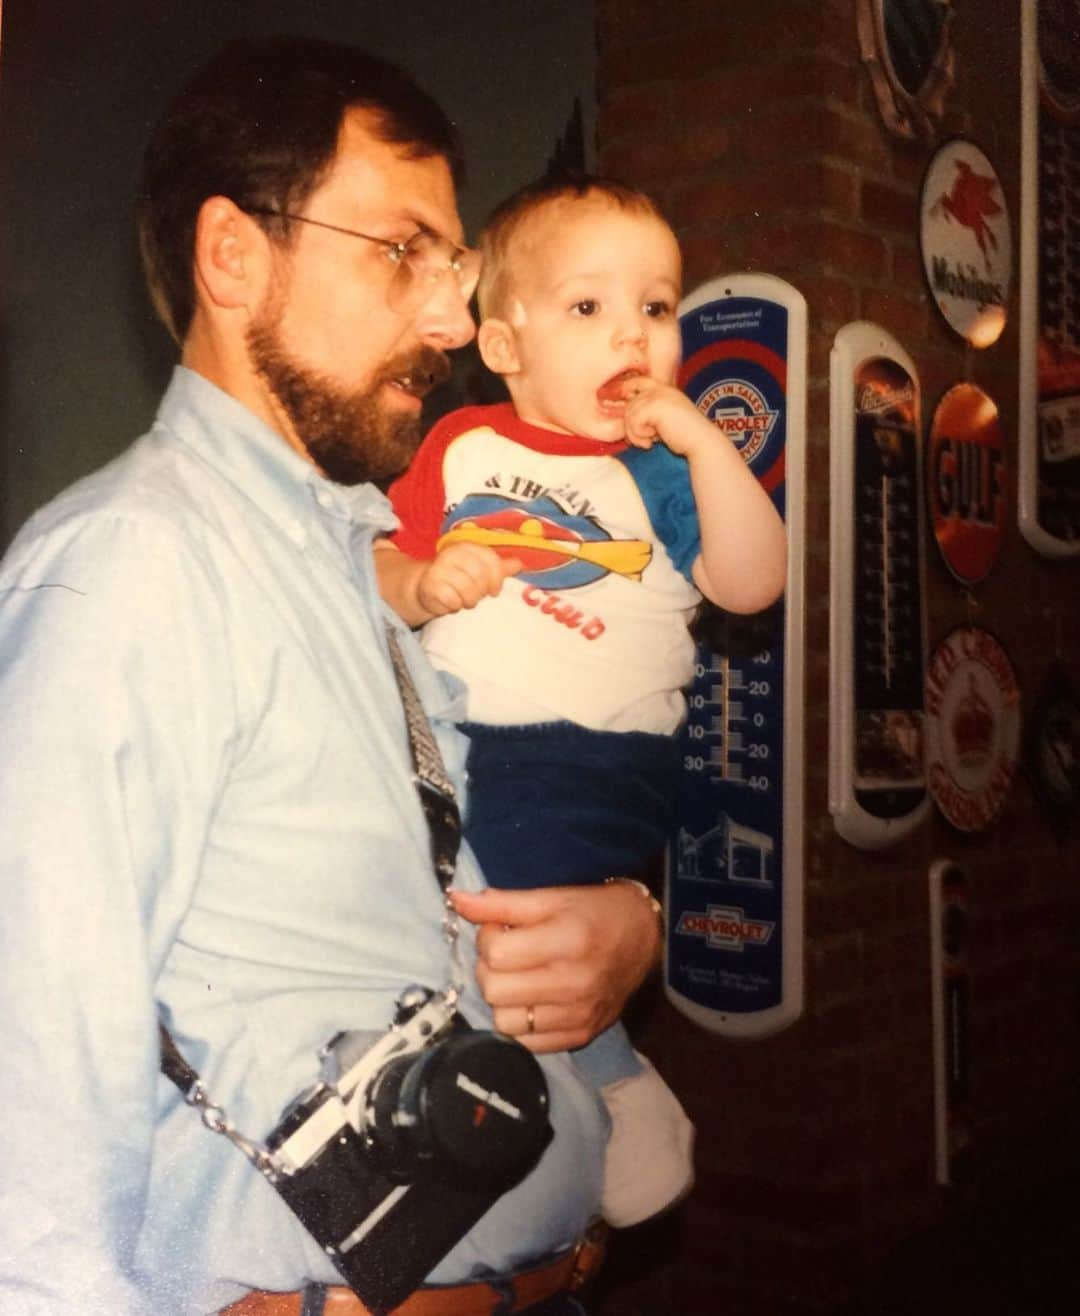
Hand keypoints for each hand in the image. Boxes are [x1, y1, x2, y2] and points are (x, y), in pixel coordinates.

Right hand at [416, 541, 520, 616]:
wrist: (426, 588)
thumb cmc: (458, 579)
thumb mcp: (479, 571)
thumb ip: (499, 568)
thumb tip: (520, 564)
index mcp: (467, 547)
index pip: (491, 560)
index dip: (497, 578)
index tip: (494, 590)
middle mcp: (452, 554)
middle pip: (480, 576)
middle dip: (481, 591)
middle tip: (476, 596)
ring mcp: (439, 569)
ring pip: (467, 590)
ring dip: (469, 601)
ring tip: (463, 600)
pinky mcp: (430, 586)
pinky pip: (452, 600)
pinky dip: (455, 606)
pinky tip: (451, 603)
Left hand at [449, 883, 661, 1053]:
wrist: (645, 938)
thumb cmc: (594, 912)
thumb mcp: (551, 898)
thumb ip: (501, 903)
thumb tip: (455, 899)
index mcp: (567, 940)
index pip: (496, 954)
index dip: (488, 938)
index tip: (500, 929)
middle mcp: (574, 983)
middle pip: (494, 990)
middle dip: (490, 968)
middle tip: (507, 953)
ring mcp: (578, 1015)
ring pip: (504, 1022)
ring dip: (503, 999)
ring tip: (518, 978)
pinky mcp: (581, 1036)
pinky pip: (527, 1043)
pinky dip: (521, 1023)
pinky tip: (532, 999)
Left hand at [619, 378, 714, 457]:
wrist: (702, 441)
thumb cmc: (686, 436)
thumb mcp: (666, 419)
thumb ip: (650, 414)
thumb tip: (625, 416)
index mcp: (665, 390)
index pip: (637, 382)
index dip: (626, 391)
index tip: (626, 411)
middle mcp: (661, 389)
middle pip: (630, 403)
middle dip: (632, 425)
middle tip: (644, 440)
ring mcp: (657, 396)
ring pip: (630, 414)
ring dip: (635, 434)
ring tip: (648, 443)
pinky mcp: (654, 406)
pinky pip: (634, 421)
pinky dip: (639, 436)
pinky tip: (652, 442)